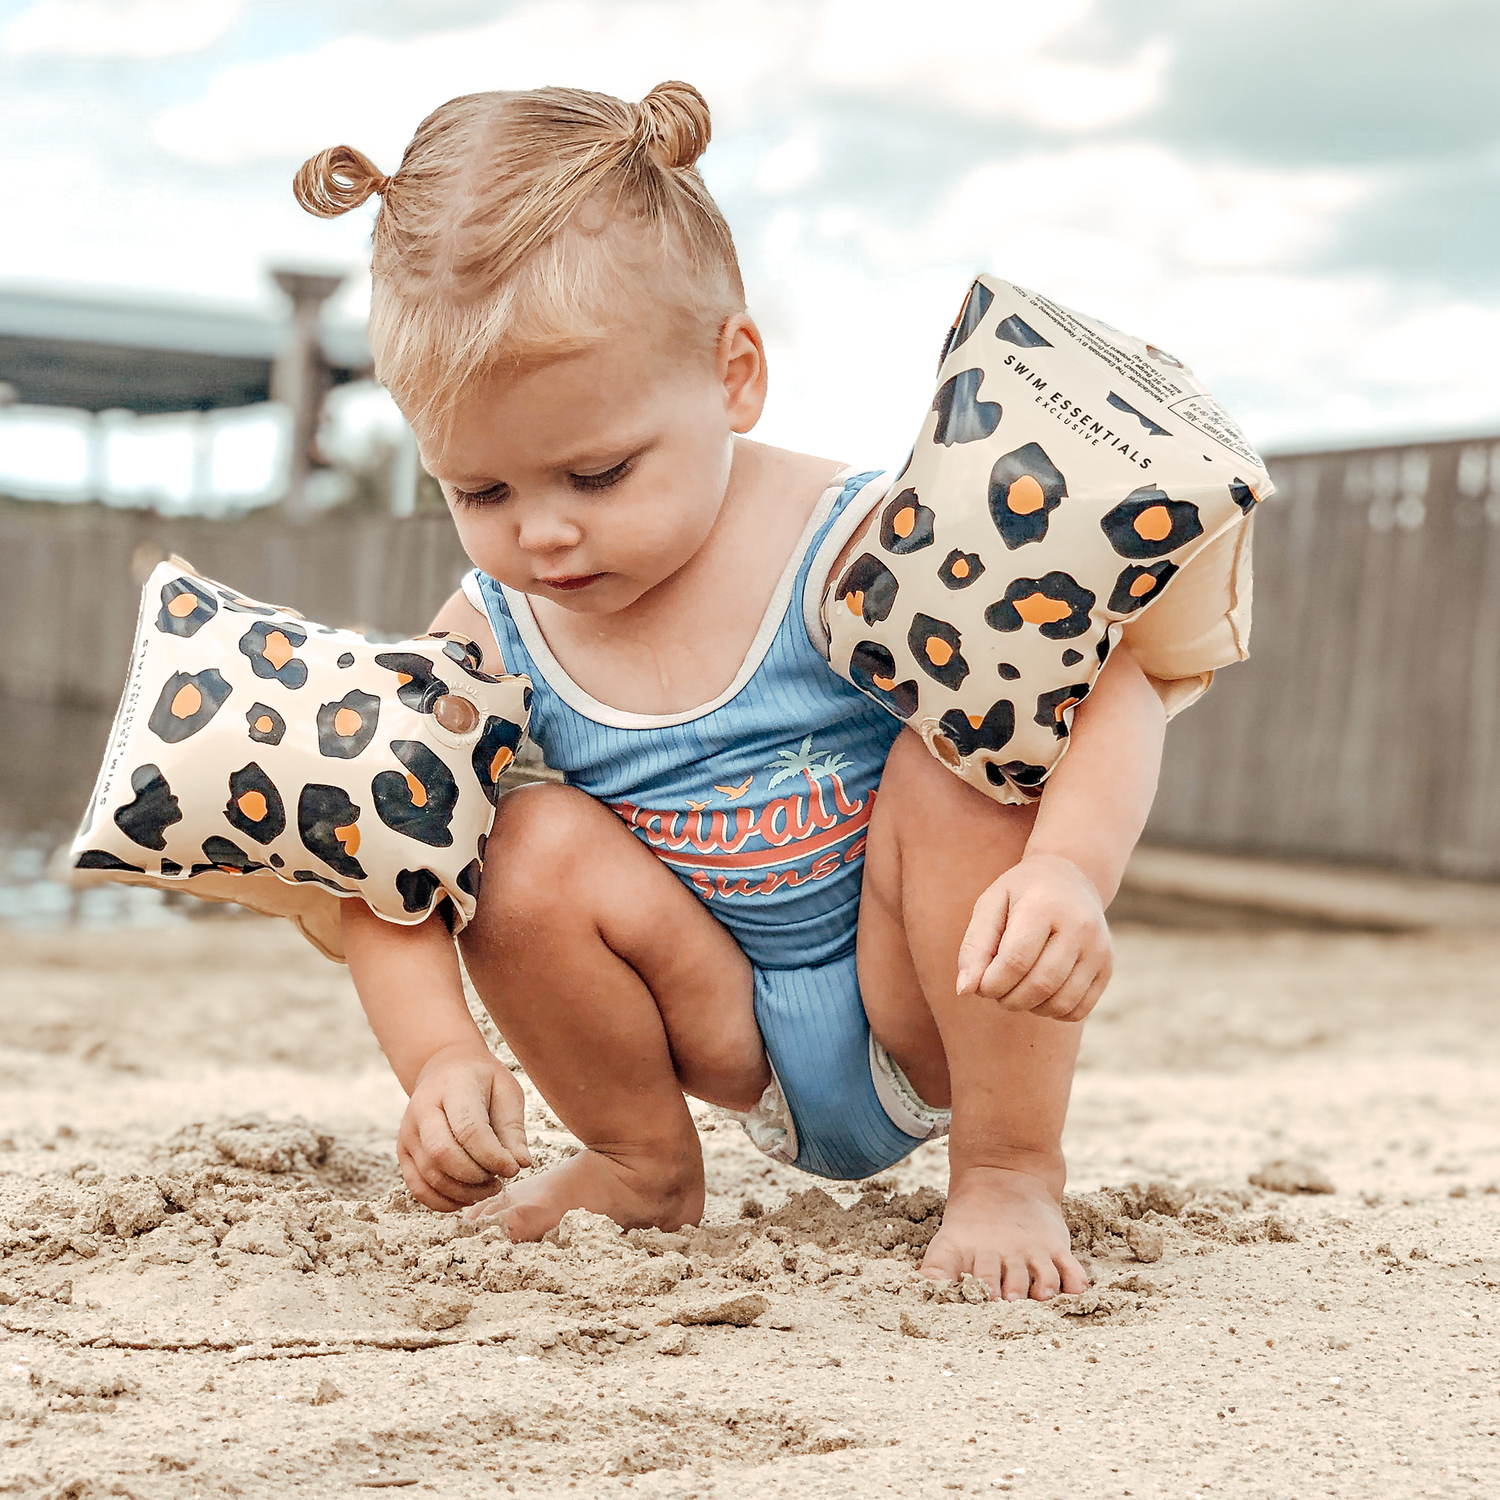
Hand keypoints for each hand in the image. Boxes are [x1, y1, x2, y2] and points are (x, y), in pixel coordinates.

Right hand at [397, 1043, 531, 1211]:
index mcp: (452, 1087)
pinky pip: (417, 1187)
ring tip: (489, 1187)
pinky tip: (467, 1197)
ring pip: (430, 1175)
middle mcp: (422, 1109)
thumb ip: (513, 1128)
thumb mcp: (506, 1091)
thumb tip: (521, 1163)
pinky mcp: (403, 1152)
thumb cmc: (482, 1081)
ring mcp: (408, 1132)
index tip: (513, 1168)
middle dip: (476, 1177)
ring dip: (463, 1192)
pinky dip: (443, 1202)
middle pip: (443, 1154)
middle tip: (500, 1179)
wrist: (445, 1068)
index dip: (492, 1156)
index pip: (468, 1130)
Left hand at [954, 853, 1110, 1021]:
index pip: (1016, 961)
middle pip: (1040, 985)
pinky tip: (1039, 994)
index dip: (992, 984)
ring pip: (1060, 1003)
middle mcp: (1079, 926)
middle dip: (1008, 999)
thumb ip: (975, 947)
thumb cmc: (1020, 894)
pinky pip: (1078, 1010)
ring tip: (1015, 991)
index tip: (981, 985)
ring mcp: (1098, 948)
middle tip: (996, 991)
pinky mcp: (1107, 966)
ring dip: (1029, 1008)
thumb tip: (964, 991)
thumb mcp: (990, 905)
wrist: (1069, 877)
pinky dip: (1052, 1012)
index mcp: (1044, 906)